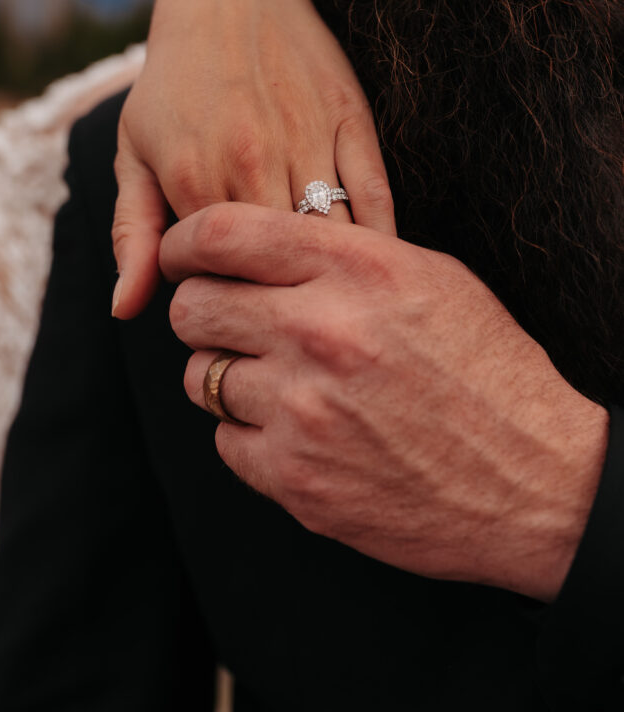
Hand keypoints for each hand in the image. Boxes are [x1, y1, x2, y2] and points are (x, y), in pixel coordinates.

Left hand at [112, 0, 394, 317]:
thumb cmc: (174, 80)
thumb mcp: (133, 151)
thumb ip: (132, 233)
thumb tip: (129, 309)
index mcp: (194, 178)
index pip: (219, 278)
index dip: (231, 312)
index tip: (237, 324)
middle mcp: (253, 162)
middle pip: (282, 269)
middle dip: (286, 308)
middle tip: (290, 328)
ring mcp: (308, 139)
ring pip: (333, 240)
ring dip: (336, 285)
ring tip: (334, 313)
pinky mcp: (352, 121)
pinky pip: (376, 197)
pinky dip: (379, 242)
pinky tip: (376, 275)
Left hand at [162, 202, 607, 601]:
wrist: (534, 478)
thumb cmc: (488, 370)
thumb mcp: (430, 278)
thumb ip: (341, 253)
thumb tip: (262, 247)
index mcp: (356, 269)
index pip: (221, 235)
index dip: (183, 242)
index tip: (180, 255)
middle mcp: (320, 332)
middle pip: (192, 307)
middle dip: (201, 311)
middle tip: (228, 321)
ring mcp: (303, 410)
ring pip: (200, 376)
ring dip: (225, 374)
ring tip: (275, 379)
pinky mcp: (296, 479)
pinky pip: (225, 440)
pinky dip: (249, 434)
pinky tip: (296, 430)